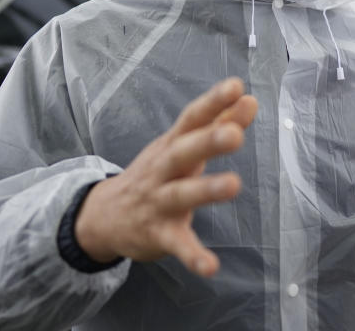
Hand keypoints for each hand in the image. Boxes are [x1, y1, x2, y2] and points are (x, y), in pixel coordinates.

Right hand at [75, 77, 256, 276]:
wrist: (104, 215)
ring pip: (181, 195)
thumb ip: (218, 122)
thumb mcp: (182, 145)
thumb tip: (250, 99)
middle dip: (208, 141)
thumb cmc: (156, 173)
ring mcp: (158, 202)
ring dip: (206, 190)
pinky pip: (177, 245)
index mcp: (172, 144)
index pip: (192, 118)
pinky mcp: (158, 235)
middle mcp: (163, 169)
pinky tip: (210, 267)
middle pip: (183, 152)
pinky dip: (193, 256)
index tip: (237, 87)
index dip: (213, 102)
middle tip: (235, 134)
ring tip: (234, 184)